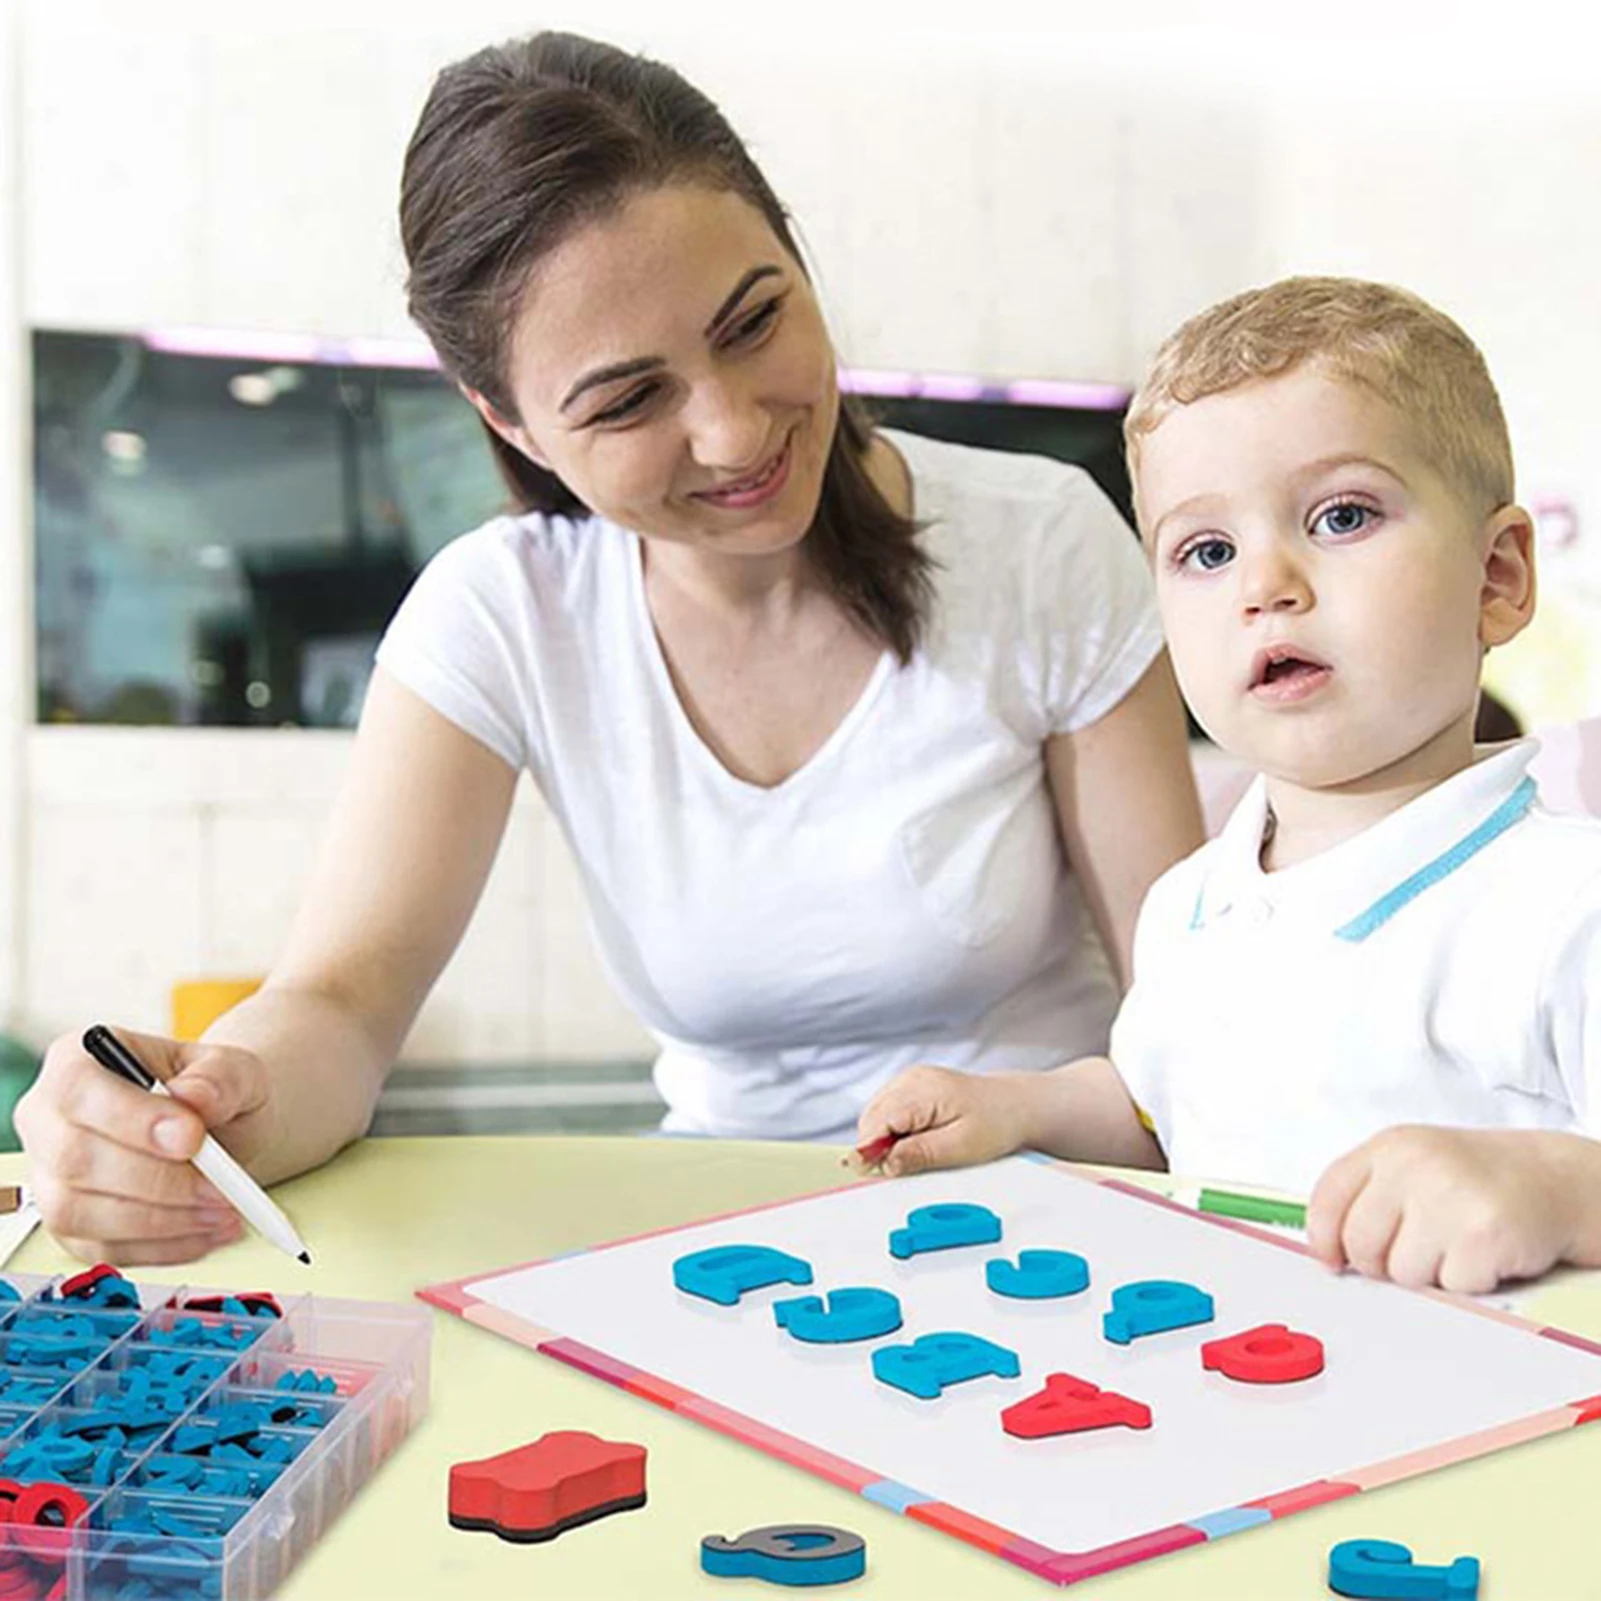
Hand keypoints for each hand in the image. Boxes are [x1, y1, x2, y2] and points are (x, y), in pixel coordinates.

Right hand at [14, 1026, 274, 1265]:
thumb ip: (220, 1077)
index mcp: (79, 1060)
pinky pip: (101, 1249)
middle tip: (221, 1189)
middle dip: (157, 1181)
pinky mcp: (70, 1227)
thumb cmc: (215, 1092)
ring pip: (79, 1213)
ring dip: (161, 1221)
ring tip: (224, 1212)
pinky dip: (162, 1247)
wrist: (221, 1129)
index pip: (80, 1090)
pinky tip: (206, 1232)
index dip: (132, 1119)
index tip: (192, 1138)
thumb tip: (194, 1098)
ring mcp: (50, 1178)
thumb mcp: (233, 1068)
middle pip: (74, 1159)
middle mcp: (49, 1119)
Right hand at [853, 1065, 1040, 1177]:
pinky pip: (888, 1112)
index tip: (871, 1174)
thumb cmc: (996, 1124)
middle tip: (903, 1168)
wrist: (1017, 1106)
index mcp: (921, 1091)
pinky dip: (894, 1130)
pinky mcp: (912, 1087)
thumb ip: (919, 1154)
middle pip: (871, 1119)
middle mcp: (910, 1080)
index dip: (869, 1151)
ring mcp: (910, 1080)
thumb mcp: (960, 1147)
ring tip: (918, 1151)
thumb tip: (882, 1163)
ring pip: (876, 1116)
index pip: (877, 1122)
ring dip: (885, 1139)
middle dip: (878, 1147)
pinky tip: (917, 1140)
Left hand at [1307, 1125, 1580, 1294]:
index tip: (1331, 1259)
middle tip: (1413, 1252)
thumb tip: (1326, 1251)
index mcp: (1390, 1147)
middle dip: (1379, 1262)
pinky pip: (1449, 1286)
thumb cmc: (1474, 1178)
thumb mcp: (1414, 1165)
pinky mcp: (1483, 1235)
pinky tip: (1483, 1252)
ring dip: (1429, 1271)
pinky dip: (1466, 1280)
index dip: (1322, 1238)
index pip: (1328, 1197)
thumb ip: (1368, 1195)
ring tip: (1456, 1243)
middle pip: (1360, 1243)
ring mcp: (1449, 1198)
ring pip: (1402, 1272)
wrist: (1551, 1178)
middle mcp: (1414, 1165)